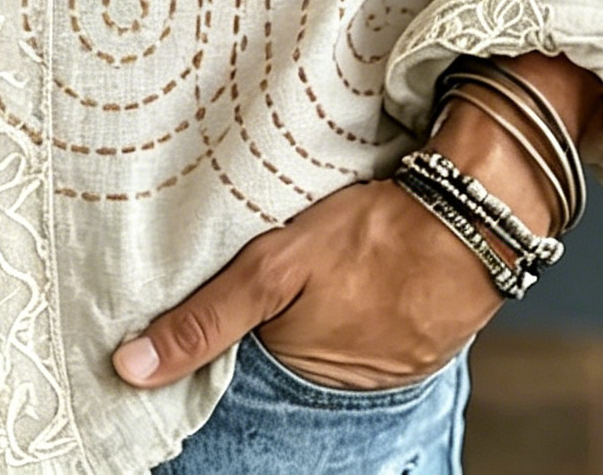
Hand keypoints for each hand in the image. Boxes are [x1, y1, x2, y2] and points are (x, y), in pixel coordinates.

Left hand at [109, 52, 601, 393]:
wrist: (473, 216)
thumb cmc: (371, 238)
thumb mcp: (273, 269)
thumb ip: (205, 319)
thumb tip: (129, 371)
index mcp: (295, 370)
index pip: (234, 364)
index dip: (213, 332)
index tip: (194, 303)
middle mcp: (338, 387)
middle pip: (278, 356)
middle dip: (267, 324)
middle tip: (277, 275)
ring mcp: (382, 370)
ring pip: (322, 345)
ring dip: (312, 316)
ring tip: (318, 273)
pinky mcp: (413, 344)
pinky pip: (365, 335)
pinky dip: (352, 310)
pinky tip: (354, 278)